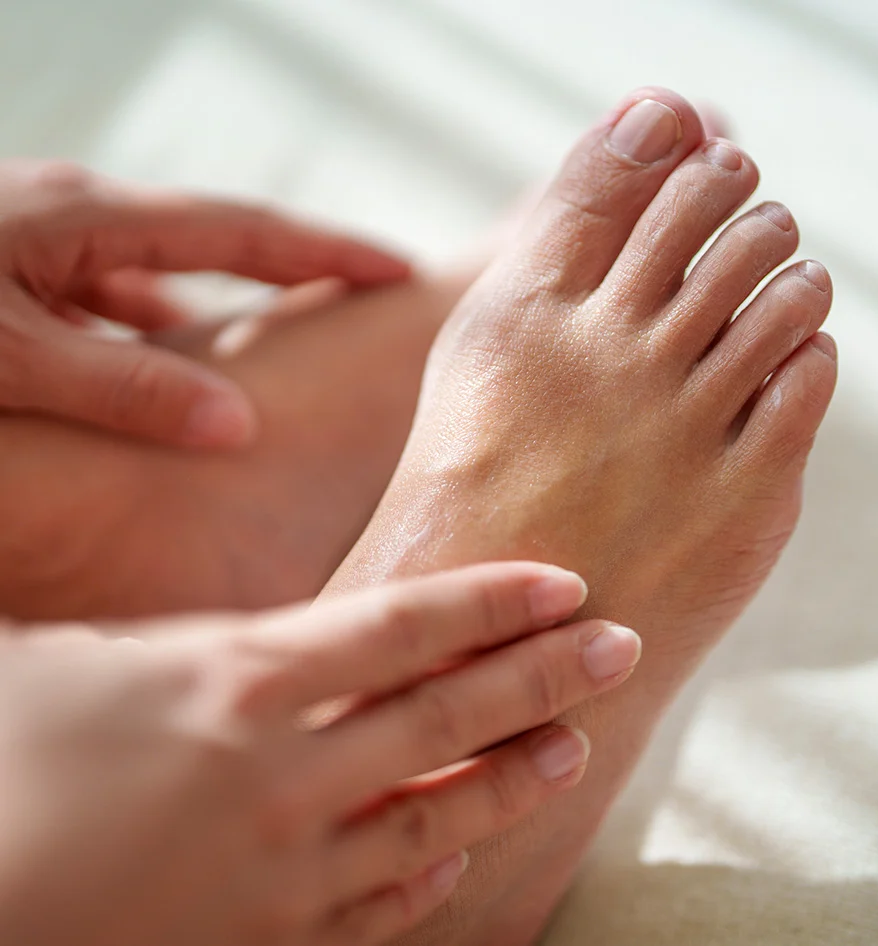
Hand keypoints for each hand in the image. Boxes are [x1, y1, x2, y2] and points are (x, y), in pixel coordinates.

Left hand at [0, 160, 409, 446]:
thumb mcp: (11, 356)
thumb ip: (125, 390)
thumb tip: (236, 426)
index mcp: (89, 217)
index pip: (244, 231)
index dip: (330, 250)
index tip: (401, 268)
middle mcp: (77, 216)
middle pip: (219, 243)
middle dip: (297, 270)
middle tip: (366, 300)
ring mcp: (43, 239)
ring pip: (160, 277)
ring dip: (217, 316)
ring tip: (271, 360)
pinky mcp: (13, 270)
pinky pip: (108, 300)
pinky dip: (147, 337)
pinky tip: (154, 376)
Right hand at [0, 562, 639, 945]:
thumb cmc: (3, 751)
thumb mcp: (88, 659)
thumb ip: (198, 647)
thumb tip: (267, 639)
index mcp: (239, 678)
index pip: (405, 624)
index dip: (495, 600)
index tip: (566, 581)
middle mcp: (280, 771)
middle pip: (447, 713)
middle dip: (545, 675)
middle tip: (621, 645)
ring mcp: (279, 868)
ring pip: (432, 817)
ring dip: (513, 780)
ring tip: (577, 747)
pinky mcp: (257, 945)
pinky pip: (369, 912)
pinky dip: (424, 883)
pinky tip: (456, 864)